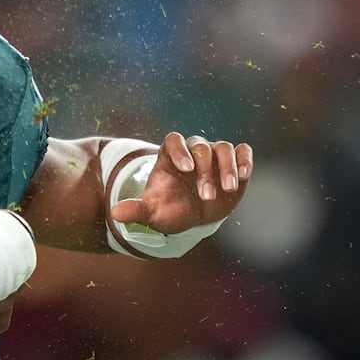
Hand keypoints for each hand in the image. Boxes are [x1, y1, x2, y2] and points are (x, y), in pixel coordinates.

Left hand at [108, 132, 252, 234]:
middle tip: (206, 196)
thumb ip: (136, 210)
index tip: (186, 169)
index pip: (174, 141)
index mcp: (171, 157)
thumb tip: (115, 213)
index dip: (180, 151)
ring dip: (227, 167)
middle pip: (201, 147)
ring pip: (223, 148)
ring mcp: (215, 156)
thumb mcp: (152, 212)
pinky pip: (242, 151)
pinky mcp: (235, 163)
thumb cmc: (170, 210)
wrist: (193, 218)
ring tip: (228, 189)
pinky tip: (245, 175)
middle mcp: (193, 151)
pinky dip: (245, 160)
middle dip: (205, 172)